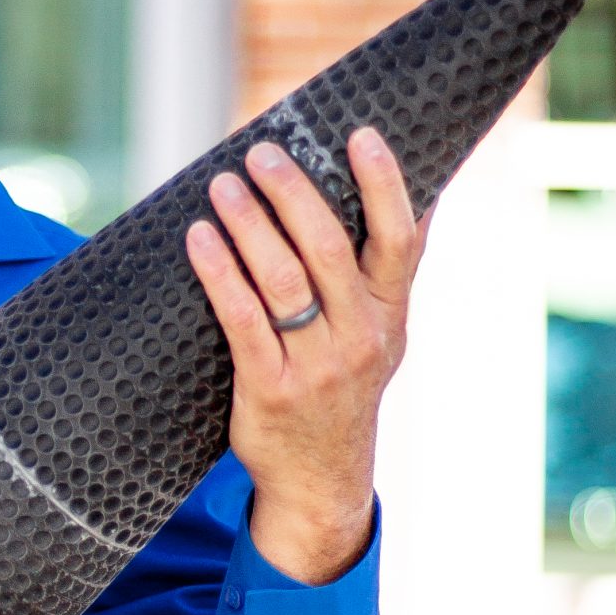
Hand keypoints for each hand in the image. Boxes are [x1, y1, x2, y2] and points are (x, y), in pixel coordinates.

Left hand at [183, 127, 425, 584]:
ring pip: (282, 279)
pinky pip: (242, 319)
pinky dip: (219, 271)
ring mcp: (317, 366)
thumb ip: (387, 274)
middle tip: (261, 152)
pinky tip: (198, 238)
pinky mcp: (270, 390)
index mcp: (392, 315)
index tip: (361, 134)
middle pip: (328, 248)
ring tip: (223, 185)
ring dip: (249, 223)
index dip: (383, 184)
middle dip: (292, 193)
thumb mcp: (382, 336)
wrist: (320, 480)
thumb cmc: (344, 387)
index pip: (398, 239)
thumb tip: (417, 194)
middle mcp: (362, 337)